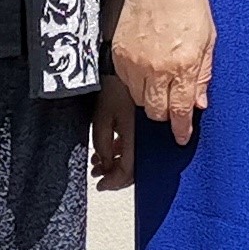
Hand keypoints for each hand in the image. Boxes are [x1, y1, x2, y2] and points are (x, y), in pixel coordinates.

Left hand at [91, 66, 137, 191]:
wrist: (127, 65)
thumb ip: (103, 144)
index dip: (114, 181)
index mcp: (138, 138)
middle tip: (98, 174)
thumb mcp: (102, 118)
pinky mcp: (148, 123)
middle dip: (114, 173)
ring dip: (117, 161)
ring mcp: (149, 131)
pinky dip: (123, 149)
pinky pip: (138, 143)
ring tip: (99, 160)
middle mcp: (148, 138)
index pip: (129, 171)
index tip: (101, 185)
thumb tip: (105, 165)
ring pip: (137, 156)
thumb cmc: (115, 87)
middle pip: (135, 167)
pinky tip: (112, 145)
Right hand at [112, 0, 215, 143]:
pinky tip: (146, 67)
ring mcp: (134, 62)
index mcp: (183, 66)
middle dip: (165, 112)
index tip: (181, 137)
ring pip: (139, 99)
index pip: (180, 110)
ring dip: (151, 97)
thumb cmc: (189, 5)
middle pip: (155, 111)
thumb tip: (199, 103)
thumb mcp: (208, 40)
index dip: (181, 128)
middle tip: (173, 102)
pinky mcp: (118, 54)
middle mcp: (156, 69)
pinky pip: (126, 81)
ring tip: (161, 79)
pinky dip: (136, 81)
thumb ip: (203, 74)